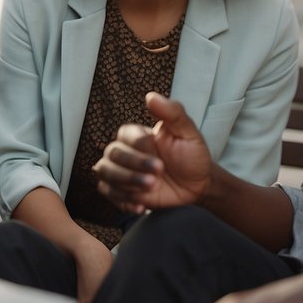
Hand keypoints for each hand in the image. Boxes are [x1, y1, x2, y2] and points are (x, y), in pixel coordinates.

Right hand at [94, 93, 213, 212]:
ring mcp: (120, 172)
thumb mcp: (188, 133)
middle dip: (132, 168)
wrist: (197, 185)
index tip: (161, 162)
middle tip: (156, 178)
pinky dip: (121, 200)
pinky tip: (140, 206)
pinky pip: (108, 194)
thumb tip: (151, 96)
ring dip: (125, 183)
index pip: (125, 137)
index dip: (140, 150)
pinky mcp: (121, 191)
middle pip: (111, 155)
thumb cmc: (191, 155)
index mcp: (135, 134)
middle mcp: (123, 151)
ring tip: (149, 189)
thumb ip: (172, 113)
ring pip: (105, 174)